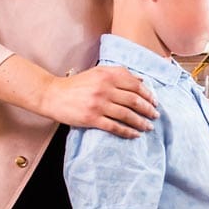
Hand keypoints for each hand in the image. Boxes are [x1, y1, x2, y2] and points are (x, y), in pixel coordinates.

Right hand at [41, 66, 157, 137]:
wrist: (53, 95)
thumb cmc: (77, 84)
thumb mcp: (98, 73)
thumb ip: (119, 73)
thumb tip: (142, 81)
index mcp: (108, 75)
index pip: (135, 85)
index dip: (148, 95)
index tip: (155, 102)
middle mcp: (104, 88)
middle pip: (134, 100)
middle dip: (148, 109)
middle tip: (155, 116)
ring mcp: (98, 104)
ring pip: (127, 115)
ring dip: (141, 122)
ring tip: (149, 127)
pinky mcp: (92, 118)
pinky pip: (115, 127)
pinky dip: (127, 132)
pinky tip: (135, 135)